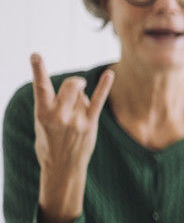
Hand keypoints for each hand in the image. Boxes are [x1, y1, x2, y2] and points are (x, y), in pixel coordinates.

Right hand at [29, 54, 113, 181]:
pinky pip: (98, 101)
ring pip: (82, 95)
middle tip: (77, 84)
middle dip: (74, 82)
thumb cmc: (50, 142)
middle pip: (70, 85)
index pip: (40, 87)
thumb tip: (77, 89)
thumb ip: (55, 105)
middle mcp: (60, 115)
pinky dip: (104, 86)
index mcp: (43, 113)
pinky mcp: (90, 124)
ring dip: (80, 100)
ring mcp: (76, 119)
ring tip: (74, 118)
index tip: (35, 55)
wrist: (62, 167)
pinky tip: (110, 74)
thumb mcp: (42, 124)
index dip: (37, 70)